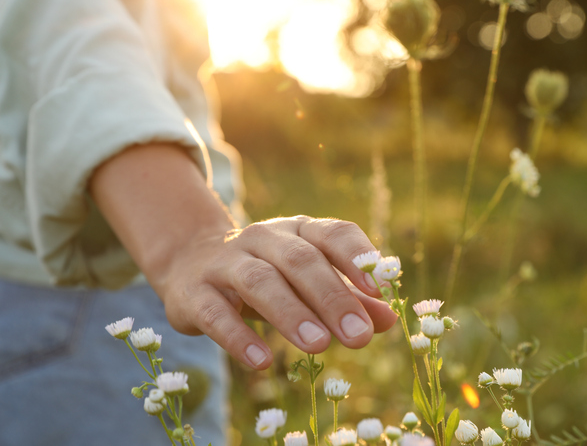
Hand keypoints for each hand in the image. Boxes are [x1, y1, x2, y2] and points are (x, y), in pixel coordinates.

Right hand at [90, 144, 395, 368]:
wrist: (190, 263)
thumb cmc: (267, 274)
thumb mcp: (307, 281)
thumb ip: (347, 298)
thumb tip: (390, 320)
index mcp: (298, 231)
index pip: (333, 233)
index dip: (357, 259)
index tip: (379, 291)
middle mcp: (263, 238)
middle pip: (300, 261)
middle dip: (332, 297)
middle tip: (358, 336)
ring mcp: (225, 261)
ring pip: (259, 281)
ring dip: (291, 312)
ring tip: (319, 345)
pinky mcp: (194, 291)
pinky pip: (216, 313)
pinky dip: (238, 337)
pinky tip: (261, 361)